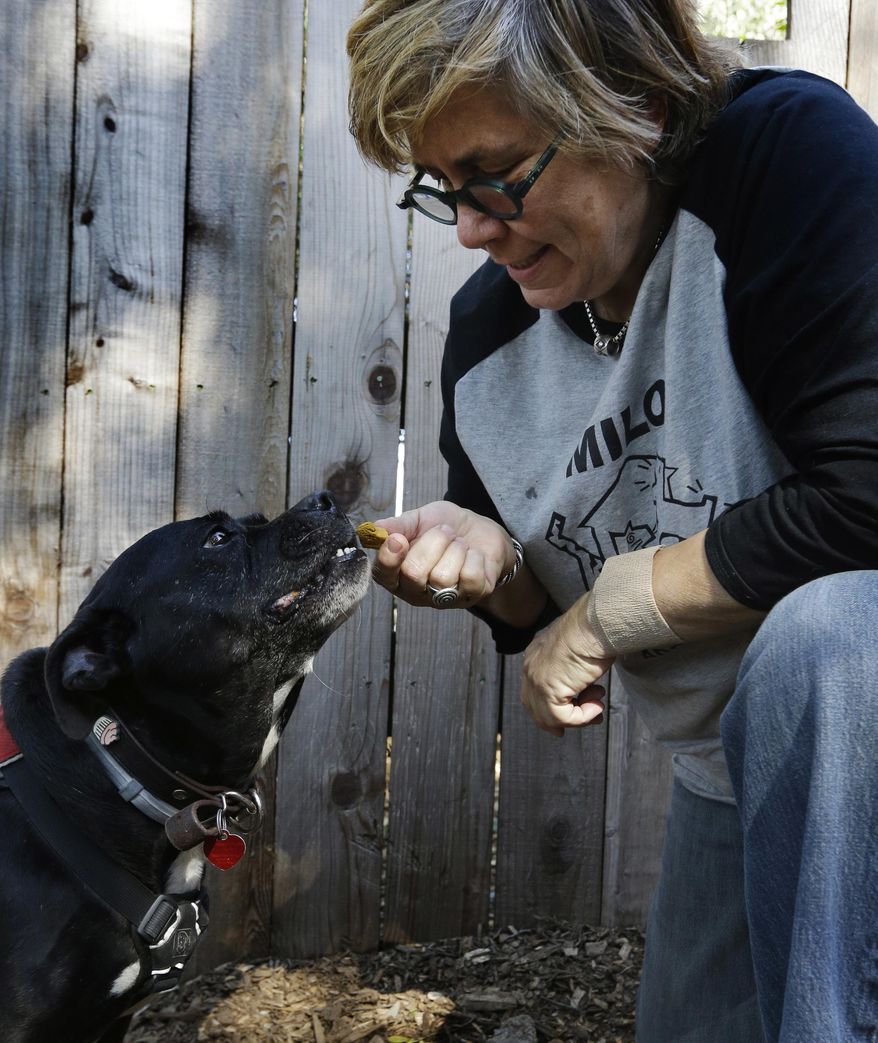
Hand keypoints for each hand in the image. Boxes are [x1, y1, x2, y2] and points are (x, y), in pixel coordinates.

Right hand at [369, 501, 513, 608]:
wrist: (480, 529)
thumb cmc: (445, 526)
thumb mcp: (419, 519)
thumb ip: (398, 525)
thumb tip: (376, 528)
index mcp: (398, 573)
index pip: (383, 575)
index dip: (388, 558)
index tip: (398, 539)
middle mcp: (417, 592)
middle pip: (414, 574)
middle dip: (432, 543)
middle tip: (444, 531)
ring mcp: (445, 598)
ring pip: (443, 577)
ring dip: (455, 549)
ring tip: (459, 543)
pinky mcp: (472, 596)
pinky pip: (470, 577)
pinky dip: (474, 557)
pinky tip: (473, 555)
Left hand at [521, 593, 614, 736]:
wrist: (596, 623)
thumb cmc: (595, 631)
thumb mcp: (579, 651)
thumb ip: (573, 670)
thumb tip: (585, 688)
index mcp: (535, 655)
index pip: (533, 690)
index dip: (547, 709)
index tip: (566, 720)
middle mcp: (530, 667)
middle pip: (534, 707)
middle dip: (557, 722)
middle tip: (584, 721)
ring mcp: (536, 679)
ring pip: (550, 717)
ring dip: (579, 716)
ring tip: (599, 704)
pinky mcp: (547, 689)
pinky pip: (563, 718)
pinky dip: (582, 717)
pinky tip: (597, 705)